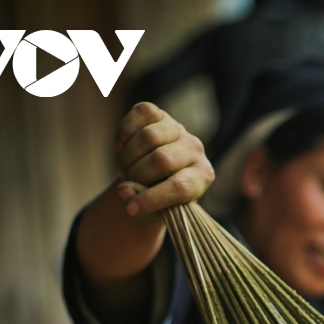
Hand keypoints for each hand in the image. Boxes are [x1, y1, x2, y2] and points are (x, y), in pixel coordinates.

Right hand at [114, 102, 212, 217]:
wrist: (155, 172)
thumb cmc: (158, 195)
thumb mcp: (155, 209)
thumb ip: (143, 205)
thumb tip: (124, 191)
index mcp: (202, 177)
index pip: (180, 187)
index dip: (152, 199)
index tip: (131, 209)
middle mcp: (196, 149)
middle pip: (162, 159)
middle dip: (137, 175)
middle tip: (128, 183)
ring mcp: (179, 129)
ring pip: (148, 137)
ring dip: (127, 157)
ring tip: (125, 168)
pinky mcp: (160, 114)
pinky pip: (141, 113)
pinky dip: (124, 133)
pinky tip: (122, 148)